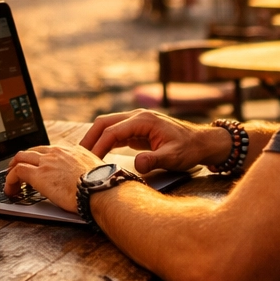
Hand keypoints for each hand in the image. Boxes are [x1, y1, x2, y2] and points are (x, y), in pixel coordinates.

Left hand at [4, 144, 100, 212]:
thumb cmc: (103, 185)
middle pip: (32, 151)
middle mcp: (57, 152)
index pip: (49, 150)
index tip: (37, 167)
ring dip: (13, 170)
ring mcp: (47, 161)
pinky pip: (17, 172)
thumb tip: (89, 179)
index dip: (39, 159)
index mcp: (72, 150)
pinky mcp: (38, 175)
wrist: (101, 190)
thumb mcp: (96, 171)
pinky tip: (11, 190)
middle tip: (17, 172)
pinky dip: (10, 180)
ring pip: (21, 158)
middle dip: (22, 161)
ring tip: (11, 183)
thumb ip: (88, 171)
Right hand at [80, 109, 229, 174]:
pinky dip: (104, 141)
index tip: (90, 161)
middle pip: (104, 123)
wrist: (201, 143)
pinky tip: (99, 154)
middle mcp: (136, 117)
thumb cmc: (189, 149)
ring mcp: (136, 122)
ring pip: (107, 126)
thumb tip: (137, 163)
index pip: (112, 131)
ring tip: (84, 156)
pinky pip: (115, 133)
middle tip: (78, 156)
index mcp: (143, 120)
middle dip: (89, 138)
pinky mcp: (137, 130)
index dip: (99, 146)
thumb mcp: (174, 157)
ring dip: (95, 139)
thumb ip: (155, 160)